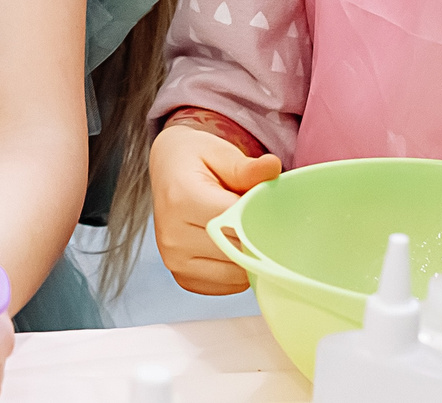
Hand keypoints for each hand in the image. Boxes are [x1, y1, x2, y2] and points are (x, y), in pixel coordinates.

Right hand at [150, 121, 280, 293]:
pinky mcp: (183, 278)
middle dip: (258, 237)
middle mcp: (172, 236)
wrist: (168, 171)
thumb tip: (273, 166)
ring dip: (250, 257)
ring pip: (236, 275)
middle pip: (237, 251)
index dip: (260, 218)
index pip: (236, 223)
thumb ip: (247, 167)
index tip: (271, 207)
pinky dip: (239, 271)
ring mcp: (174, 261)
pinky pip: (226, 286)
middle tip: (260, 217)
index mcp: (181, 200)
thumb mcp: (219, 153)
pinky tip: (234, 246)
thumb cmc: (196, 160)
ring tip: (244, 230)